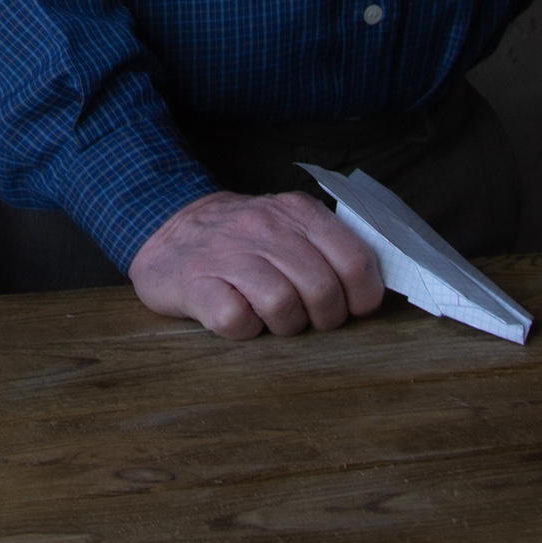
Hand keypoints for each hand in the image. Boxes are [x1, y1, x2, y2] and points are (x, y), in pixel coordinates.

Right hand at [127, 190, 385, 338]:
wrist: (166, 234)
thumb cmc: (242, 241)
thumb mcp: (287, 225)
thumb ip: (329, 246)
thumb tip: (375, 290)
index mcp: (296, 212)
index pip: (354, 259)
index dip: (362, 297)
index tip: (352, 309)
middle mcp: (263, 226)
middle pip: (322, 289)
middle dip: (324, 318)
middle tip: (309, 320)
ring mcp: (227, 254)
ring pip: (283, 306)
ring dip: (285, 326)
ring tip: (272, 319)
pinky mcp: (195, 283)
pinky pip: (236, 321)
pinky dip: (245, 330)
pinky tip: (240, 319)